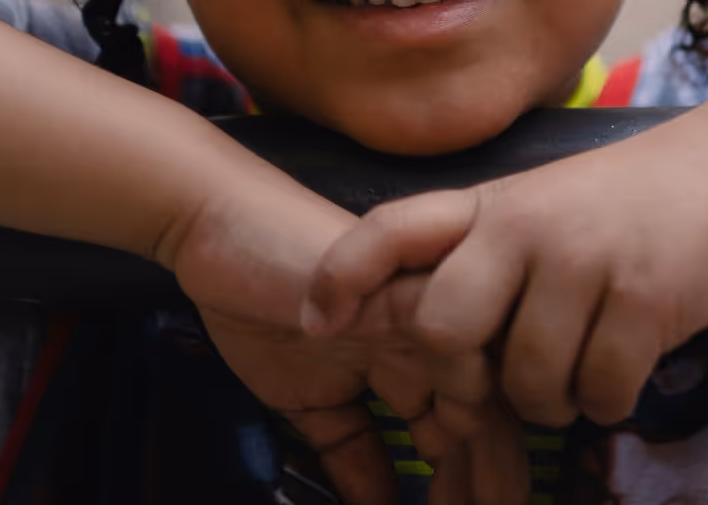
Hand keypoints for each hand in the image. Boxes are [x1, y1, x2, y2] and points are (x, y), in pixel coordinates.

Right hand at [161, 176, 530, 503]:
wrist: (219, 228)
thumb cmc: (261, 303)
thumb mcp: (309, 400)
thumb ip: (352, 452)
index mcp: (419, 358)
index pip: (468, 429)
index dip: (475, 483)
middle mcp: (432, 332)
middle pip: (488, 412)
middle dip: (489, 478)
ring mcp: (420, 307)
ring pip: (479, 383)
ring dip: (475, 453)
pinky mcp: (398, 285)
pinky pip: (446, 336)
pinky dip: (451, 389)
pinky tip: (435, 444)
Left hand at [304, 111, 707, 426]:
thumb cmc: (634, 201)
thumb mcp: (545, 205)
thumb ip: (490, 257)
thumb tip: (434, 338)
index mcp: (493, 204)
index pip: (391, 229)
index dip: (341, 277)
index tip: (313, 321)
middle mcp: (526, 227)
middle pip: (442, 329)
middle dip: (465, 380)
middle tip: (503, 383)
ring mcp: (584, 261)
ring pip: (527, 383)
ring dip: (554, 401)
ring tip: (585, 365)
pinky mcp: (644, 298)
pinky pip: (599, 395)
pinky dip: (610, 401)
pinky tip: (627, 366)